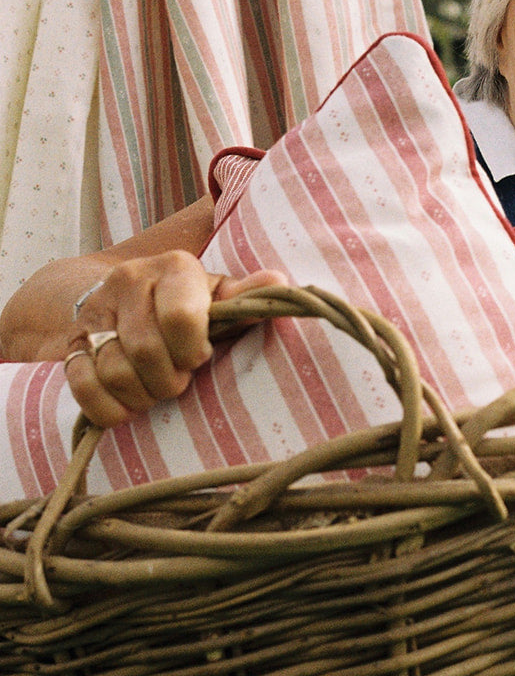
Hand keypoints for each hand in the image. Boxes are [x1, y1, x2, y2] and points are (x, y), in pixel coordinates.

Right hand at [62, 252, 285, 426]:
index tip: (198, 357)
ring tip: (154, 390)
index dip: (192, 350)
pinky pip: (82, 384)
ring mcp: (97, 311)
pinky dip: (107, 407)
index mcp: (174, 268)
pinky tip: (126, 405)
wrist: (126, 296)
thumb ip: (245, 298)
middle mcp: (130, 280)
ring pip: (113, 370)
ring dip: (140, 395)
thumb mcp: (218, 298)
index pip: (181, 317)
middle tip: (177, 382)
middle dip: (166, 380)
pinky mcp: (73, 341)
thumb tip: (280, 283)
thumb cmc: (188, 304)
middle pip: (145, 350)